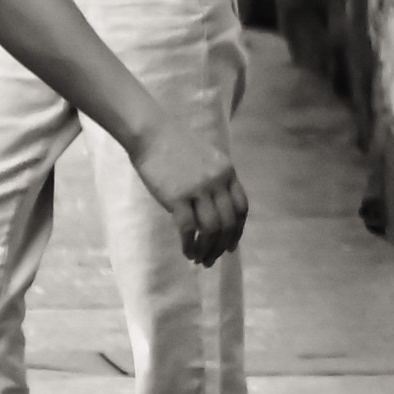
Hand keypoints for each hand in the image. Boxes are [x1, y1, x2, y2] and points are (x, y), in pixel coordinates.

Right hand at [128, 112, 246, 265]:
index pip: (242, 208)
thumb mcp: (206, 159)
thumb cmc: (174, 144)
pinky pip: (189, 229)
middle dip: (223, 245)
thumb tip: (215, 208)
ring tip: (200, 259)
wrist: (151, 133)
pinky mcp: (177, 197)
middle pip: (229, 222)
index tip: (230, 245)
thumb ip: (215, 180)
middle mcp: (218, 182)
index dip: (238, 230)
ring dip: (207, 249)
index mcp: (227, 172)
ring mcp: (198, 189)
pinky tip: (187, 252)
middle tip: (213, 259)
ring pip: (212, 229)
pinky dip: (190, 245)